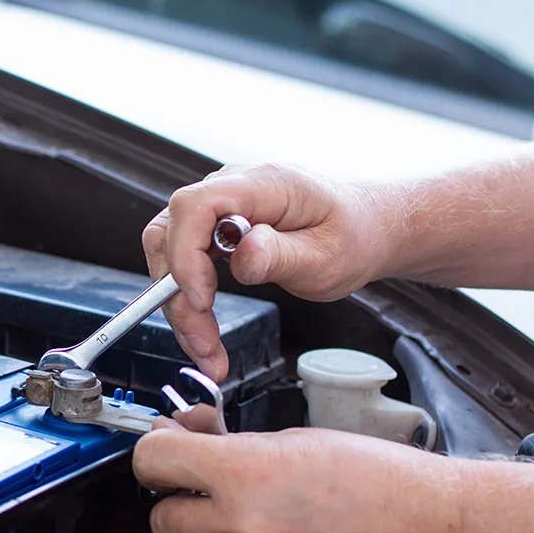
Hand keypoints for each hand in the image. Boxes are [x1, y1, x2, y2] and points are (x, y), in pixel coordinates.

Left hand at [133, 424, 465, 532]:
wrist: (436, 530)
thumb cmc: (381, 480)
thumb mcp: (298, 441)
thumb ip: (234, 448)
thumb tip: (189, 440)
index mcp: (244, 475)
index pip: (152, 463)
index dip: (156, 456)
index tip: (166, 459)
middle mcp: (242, 530)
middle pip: (162, 521)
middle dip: (183, 506)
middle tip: (214, 499)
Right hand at [143, 164, 402, 380]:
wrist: (364, 228)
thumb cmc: (352, 236)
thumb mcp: (328, 256)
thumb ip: (282, 255)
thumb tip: (243, 253)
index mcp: (263, 184)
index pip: (196, 205)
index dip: (186, 254)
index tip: (202, 300)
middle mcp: (233, 188)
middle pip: (170, 232)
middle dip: (177, 294)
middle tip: (203, 343)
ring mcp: (221, 207)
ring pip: (169, 251)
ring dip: (178, 304)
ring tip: (205, 348)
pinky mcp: (216, 228)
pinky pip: (184, 260)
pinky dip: (188, 300)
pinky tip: (204, 331)